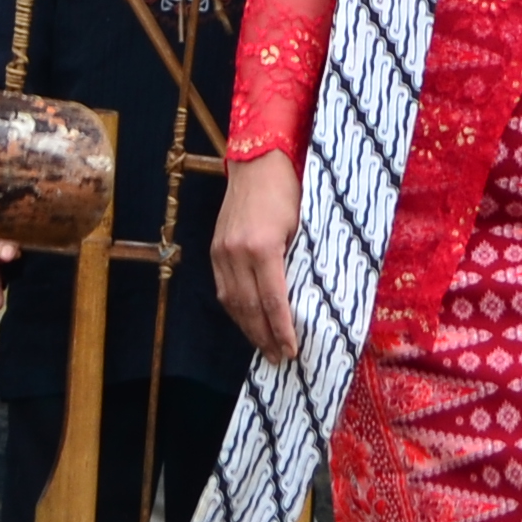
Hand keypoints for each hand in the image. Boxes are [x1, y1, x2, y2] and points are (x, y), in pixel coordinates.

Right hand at [210, 153, 299, 361]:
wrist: (257, 162)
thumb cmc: (290, 190)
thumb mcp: (303, 227)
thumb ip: (299, 263)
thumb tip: (306, 301)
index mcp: (262, 247)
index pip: (273, 301)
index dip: (282, 330)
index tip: (291, 351)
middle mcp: (236, 252)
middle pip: (249, 308)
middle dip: (264, 337)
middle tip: (278, 359)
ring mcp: (221, 251)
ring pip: (232, 302)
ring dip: (248, 329)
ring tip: (264, 349)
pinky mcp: (215, 249)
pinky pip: (223, 288)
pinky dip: (235, 310)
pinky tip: (247, 322)